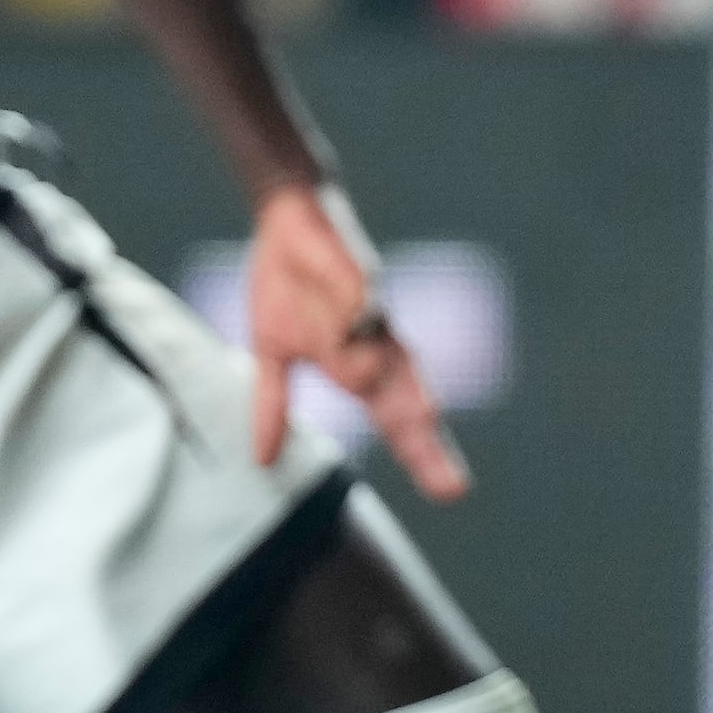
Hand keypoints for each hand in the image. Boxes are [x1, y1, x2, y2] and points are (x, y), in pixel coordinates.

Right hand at [247, 182, 467, 498]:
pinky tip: (358, 325)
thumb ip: (273, 405)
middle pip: (406, 401)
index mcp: (361, 364)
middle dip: (425, 443)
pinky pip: (362, 293)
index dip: (423, 455)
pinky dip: (360, 310)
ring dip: (388, 385)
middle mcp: (376, 342)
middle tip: (452, 490)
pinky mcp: (355, 268)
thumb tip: (261, 459)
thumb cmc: (289, 286)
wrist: (289, 219)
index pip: (397, 420)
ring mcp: (369, 306)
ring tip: (414, 421)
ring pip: (388, 353)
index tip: (451, 493)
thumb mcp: (272, 351)